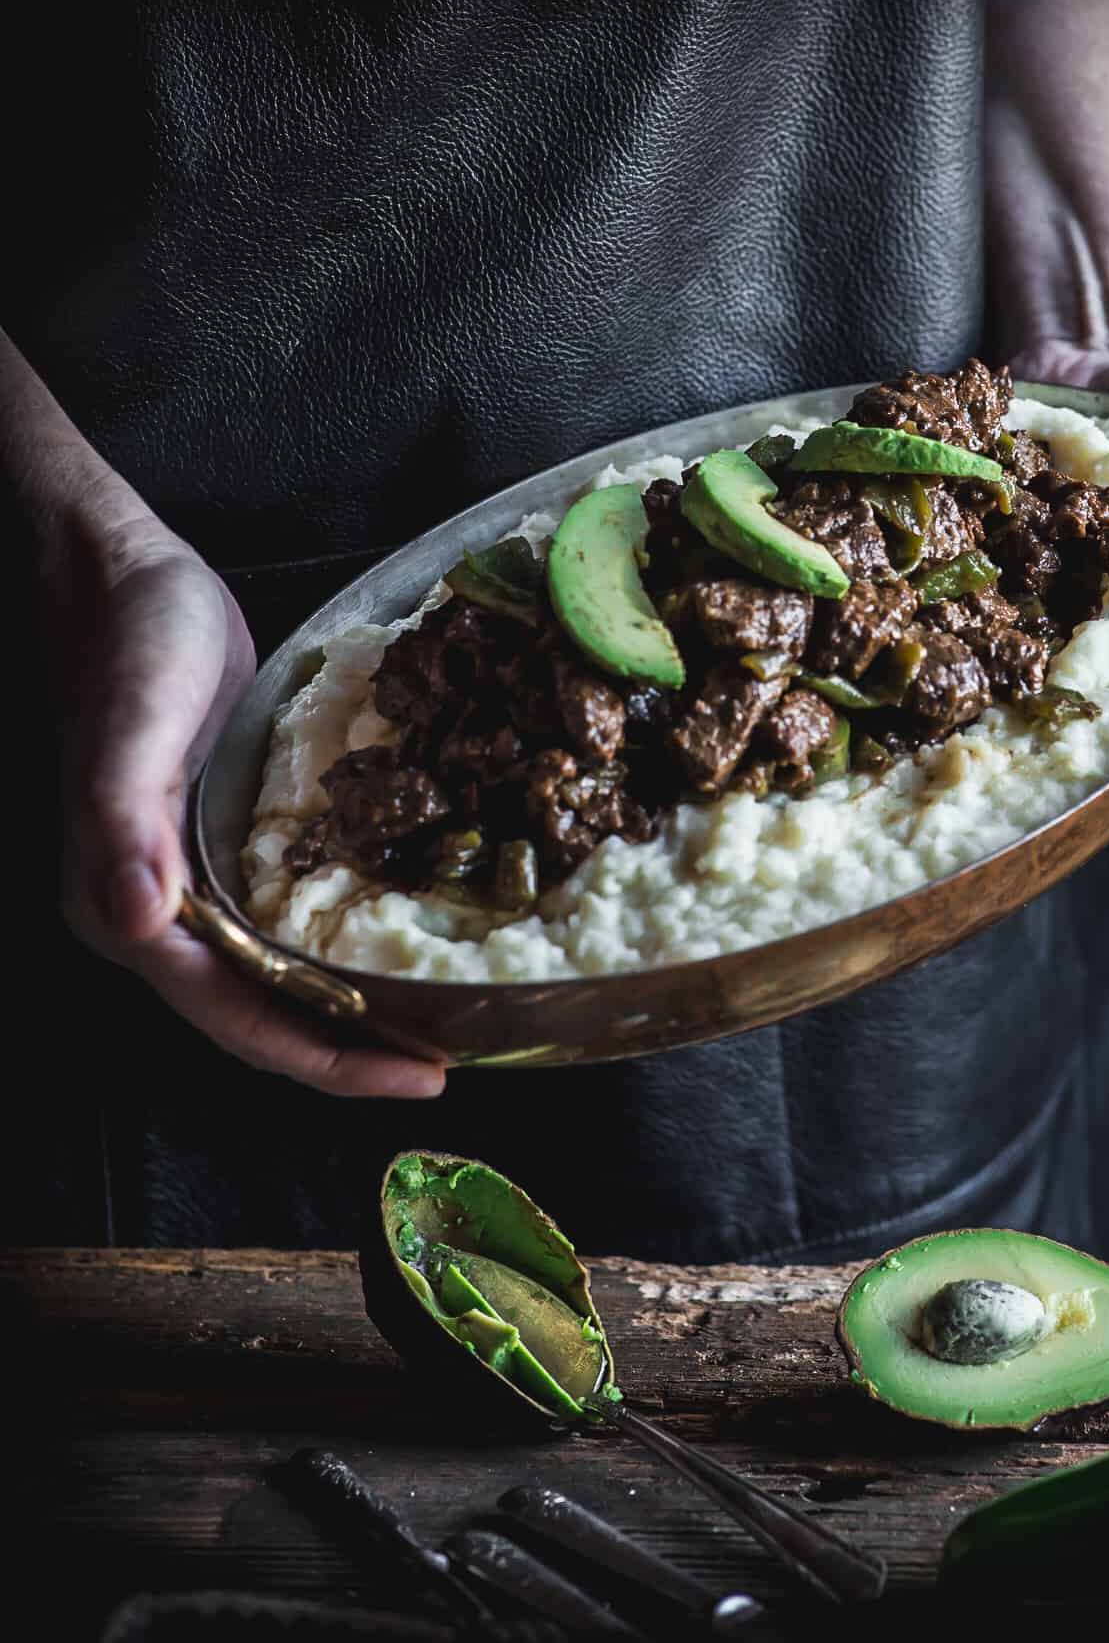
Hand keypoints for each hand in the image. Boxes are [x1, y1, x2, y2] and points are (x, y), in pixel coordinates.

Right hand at [44, 466, 446, 1100]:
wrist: (121, 575)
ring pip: (274, 981)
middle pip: (260, 1017)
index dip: (326, 1057)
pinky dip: (338, 951)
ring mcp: (186, 883)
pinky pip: (283, 925)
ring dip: (350, 1013)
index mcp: (128, 906)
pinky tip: (397, 944)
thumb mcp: (137, 711)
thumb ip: (122, 816)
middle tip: (448, 1063)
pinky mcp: (218, 847)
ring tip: (438, 1022)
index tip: (419, 1072)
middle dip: (350, 1052)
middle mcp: (153, 913)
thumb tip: (143, 919)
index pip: (235, 1017)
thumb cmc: (131, 636)